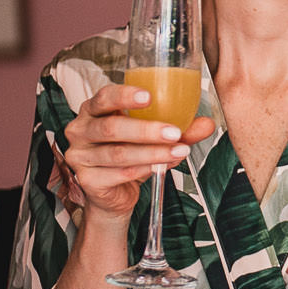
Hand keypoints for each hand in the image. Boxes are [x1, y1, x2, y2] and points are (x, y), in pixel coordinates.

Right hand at [61, 83, 217, 223]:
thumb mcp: (153, 137)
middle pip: (111, 127)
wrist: (114, 192)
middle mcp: (81, 130)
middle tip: (174, 132)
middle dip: (146, 130)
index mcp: (94, 109)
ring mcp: (80, 156)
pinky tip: (160, 167)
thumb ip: (178, 128)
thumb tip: (207, 124)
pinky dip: (144, 170)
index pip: (104, 97)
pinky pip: (118, 174)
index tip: (149, 96)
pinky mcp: (87, 180)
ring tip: (178, 151)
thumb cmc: (130, 153)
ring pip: (117, 153)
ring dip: (151, 152)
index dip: (125, 95)